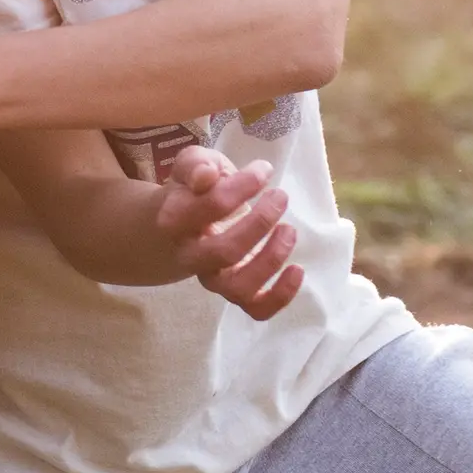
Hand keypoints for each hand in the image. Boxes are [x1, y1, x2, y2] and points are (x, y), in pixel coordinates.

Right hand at [160, 146, 303, 320]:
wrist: (181, 227)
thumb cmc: (194, 189)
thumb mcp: (193, 164)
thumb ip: (196, 164)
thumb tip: (207, 175)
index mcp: (175, 220)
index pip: (208, 207)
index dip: (242, 187)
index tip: (263, 171)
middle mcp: (190, 256)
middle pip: (224, 252)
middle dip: (260, 223)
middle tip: (280, 196)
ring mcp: (212, 278)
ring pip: (239, 286)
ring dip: (272, 259)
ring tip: (289, 230)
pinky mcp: (235, 292)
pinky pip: (255, 308)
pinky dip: (280, 296)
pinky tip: (297, 270)